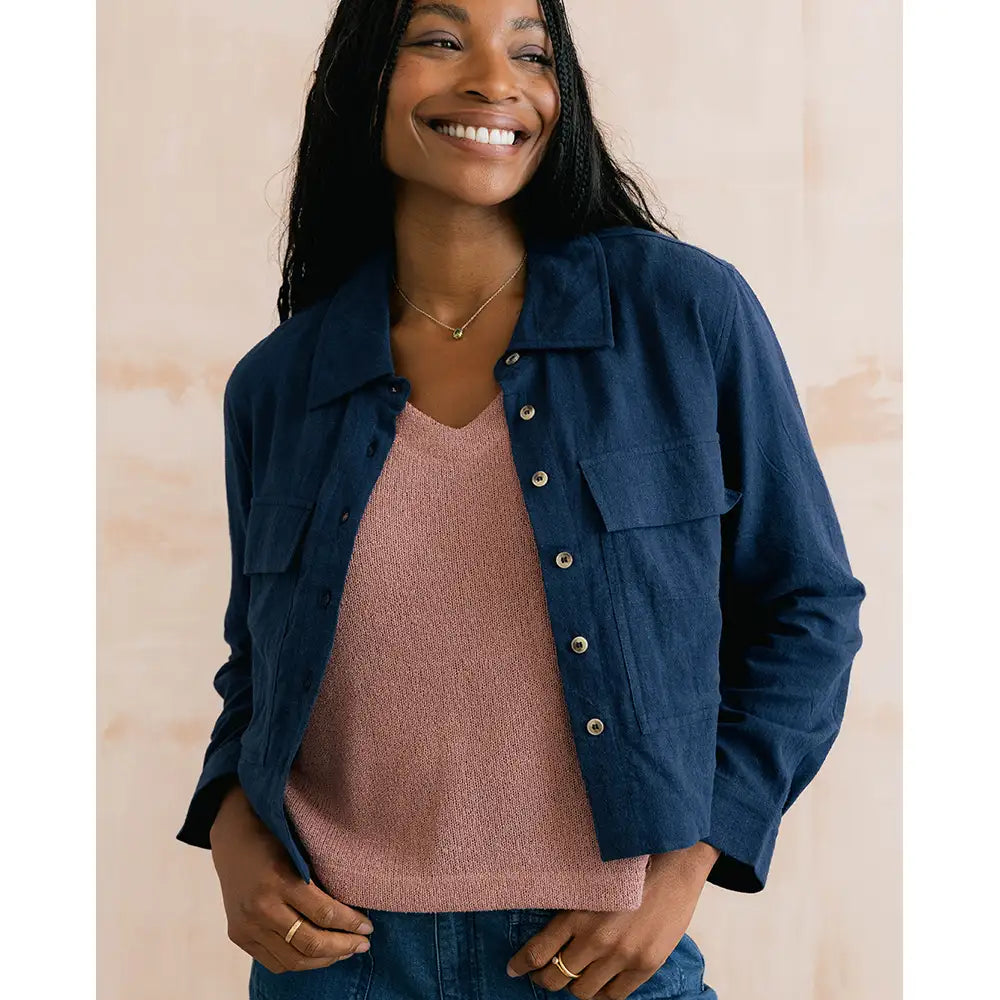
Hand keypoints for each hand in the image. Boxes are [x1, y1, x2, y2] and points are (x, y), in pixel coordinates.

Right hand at [209, 782, 372, 972]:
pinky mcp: (239, 937)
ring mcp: (248, 926)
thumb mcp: (299, 850)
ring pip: (294, 959)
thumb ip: (319, 880)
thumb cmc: (275, 837)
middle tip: (362, 944)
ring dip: (324, 960)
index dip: (351, 924)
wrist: (232, 837)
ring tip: (344, 952)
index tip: (368, 927)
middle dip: (343, 947)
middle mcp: (262, 908)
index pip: (324, 913)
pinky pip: (275, 963)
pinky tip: (317, 955)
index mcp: (280, 880)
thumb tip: (354, 908)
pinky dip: (300, 962)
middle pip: (310, 942)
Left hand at [505, 842, 719, 997]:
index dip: (521, 965)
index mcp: (578, 914)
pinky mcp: (643, 966)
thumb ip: (573, 910)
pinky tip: (600, 984)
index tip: (513, 970)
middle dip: (544, 980)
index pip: (539, 950)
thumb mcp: (592, 885)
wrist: (673, 869)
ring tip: (574, 978)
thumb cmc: (631, 870)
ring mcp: (620, 956)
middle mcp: (596, 939)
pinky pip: (613, 996)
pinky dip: (602, 994)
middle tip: (542, 976)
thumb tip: (550, 933)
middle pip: (556, 977)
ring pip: (582, 991)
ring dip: (574, 987)